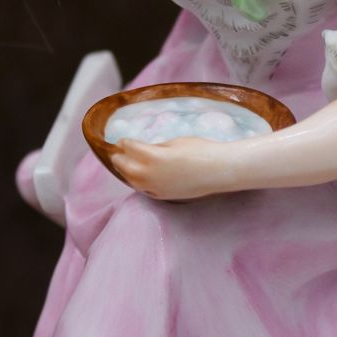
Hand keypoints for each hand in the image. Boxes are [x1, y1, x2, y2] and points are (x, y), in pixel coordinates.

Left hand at [110, 137, 239, 200]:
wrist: (218, 170)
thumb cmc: (200, 150)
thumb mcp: (175, 142)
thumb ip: (156, 147)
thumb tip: (145, 150)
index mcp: (152, 156)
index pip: (129, 148)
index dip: (124, 142)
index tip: (122, 140)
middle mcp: (149, 174)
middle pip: (125, 166)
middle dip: (119, 157)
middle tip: (117, 152)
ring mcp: (155, 187)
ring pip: (131, 180)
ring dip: (125, 171)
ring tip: (124, 165)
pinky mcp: (163, 196)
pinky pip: (143, 190)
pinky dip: (137, 183)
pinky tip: (138, 178)